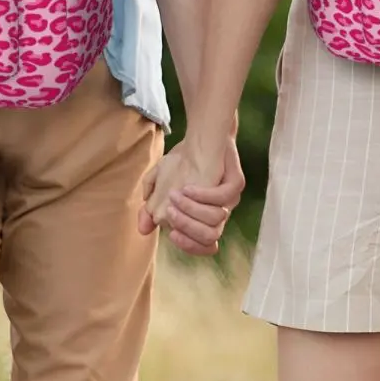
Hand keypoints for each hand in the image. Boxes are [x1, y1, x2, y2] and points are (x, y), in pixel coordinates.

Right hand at [138, 136, 243, 256]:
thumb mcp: (160, 183)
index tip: (171, 234)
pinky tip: (187, 187)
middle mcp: (219, 212)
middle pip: (210, 237)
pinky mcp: (236, 183)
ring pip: (216, 219)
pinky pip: (222, 197)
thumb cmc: (183, 162)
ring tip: (175, 196)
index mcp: (205, 218)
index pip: (202, 245)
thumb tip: (143, 230)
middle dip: (187, 227)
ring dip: (192, 210)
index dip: (188, 245)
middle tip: (170, 212)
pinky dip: (203, 195)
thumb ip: (151, 206)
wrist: (202, 135)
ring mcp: (230, 199)